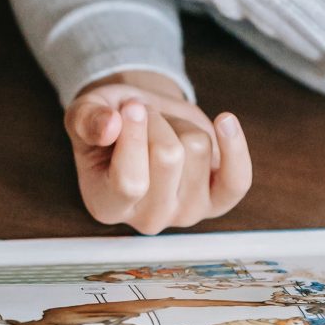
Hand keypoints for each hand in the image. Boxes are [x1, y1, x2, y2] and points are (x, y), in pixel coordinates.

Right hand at [64, 70, 250, 232]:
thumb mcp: (86, 112)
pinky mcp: (218, 202)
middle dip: (157, 121)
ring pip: (198, 149)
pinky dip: (234, 146)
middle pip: (168, 157)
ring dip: (181, 126)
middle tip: (144, 117)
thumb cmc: (112, 121)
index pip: (130, 182)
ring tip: (165, 129)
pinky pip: (237, 179)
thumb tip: (108, 125)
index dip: (134, 137)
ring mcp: (185, 213)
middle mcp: (147, 219)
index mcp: (107, 205)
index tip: (131, 106)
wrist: (143, 120)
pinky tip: (224, 121)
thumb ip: (86, 119)